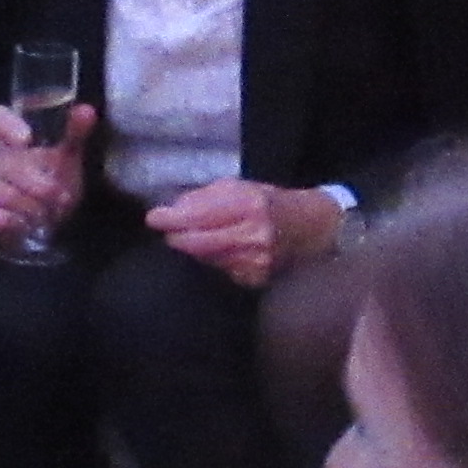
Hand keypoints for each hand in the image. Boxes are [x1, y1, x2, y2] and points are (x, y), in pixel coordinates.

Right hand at [0, 99, 89, 245]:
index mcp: (8, 133)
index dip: (7, 126)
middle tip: (59, 196)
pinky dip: (7, 220)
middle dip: (36, 182)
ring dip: (30, 205)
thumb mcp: (68, 156)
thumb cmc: (53, 178)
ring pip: (2, 191)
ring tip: (47, 212)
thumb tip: (87, 110)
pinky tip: (23, 224)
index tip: (26, 139)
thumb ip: (75, 132)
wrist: (45, 218)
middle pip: (5, 161)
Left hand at [146, 179, 340, 290]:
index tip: (153, 218)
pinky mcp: (254, 280)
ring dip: (191, 249)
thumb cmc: (274, 203)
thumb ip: (206, 197)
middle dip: (176, 236)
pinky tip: (214, 251)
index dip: (171, 219)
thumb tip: (171, 210)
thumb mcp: (243, 188)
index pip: (199, 216)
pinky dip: (209, 260)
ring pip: (204, 258)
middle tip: (167, 230)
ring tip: (190, 237)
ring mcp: (254, 262)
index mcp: (250, 206)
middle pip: (196, 242)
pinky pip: (219, 270)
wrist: (314, 230)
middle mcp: (252, 236)